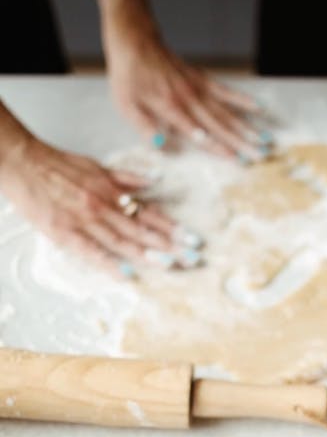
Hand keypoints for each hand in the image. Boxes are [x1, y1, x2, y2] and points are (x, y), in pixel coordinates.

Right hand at [0, 136, 196, 275]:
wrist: (22, 163)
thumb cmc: (57, 166)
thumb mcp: (96, 166)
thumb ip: (126, 178)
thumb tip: (154, 182)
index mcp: (112, 191)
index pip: (149, 213)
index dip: (172, 228)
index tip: (192, 240)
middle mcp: (103, 206)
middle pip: (142, 229)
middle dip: (169, 244)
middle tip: (192, 257)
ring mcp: (85, 220)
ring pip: (122, 240)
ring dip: (147, 254)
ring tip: (170, 264)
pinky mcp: (65, 233)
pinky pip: (91, 251)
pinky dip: (109, 263)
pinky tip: (127, 274)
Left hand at [104, 11, 270, 160]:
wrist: (135, 39)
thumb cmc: (128, 74)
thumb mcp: (126, 104)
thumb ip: (144, 126)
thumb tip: (161, 145)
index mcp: (171, 107)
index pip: (199, 133)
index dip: (218, 147)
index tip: (236, 159)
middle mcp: (189, 98)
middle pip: (220, 124)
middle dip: (241, 141)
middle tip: (260, 154)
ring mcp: (198, 87)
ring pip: (227, 110)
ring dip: (246, 126)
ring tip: (264, 138)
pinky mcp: (202, 79)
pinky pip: (225, 91)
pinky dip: (242, 99)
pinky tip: (258, 107)